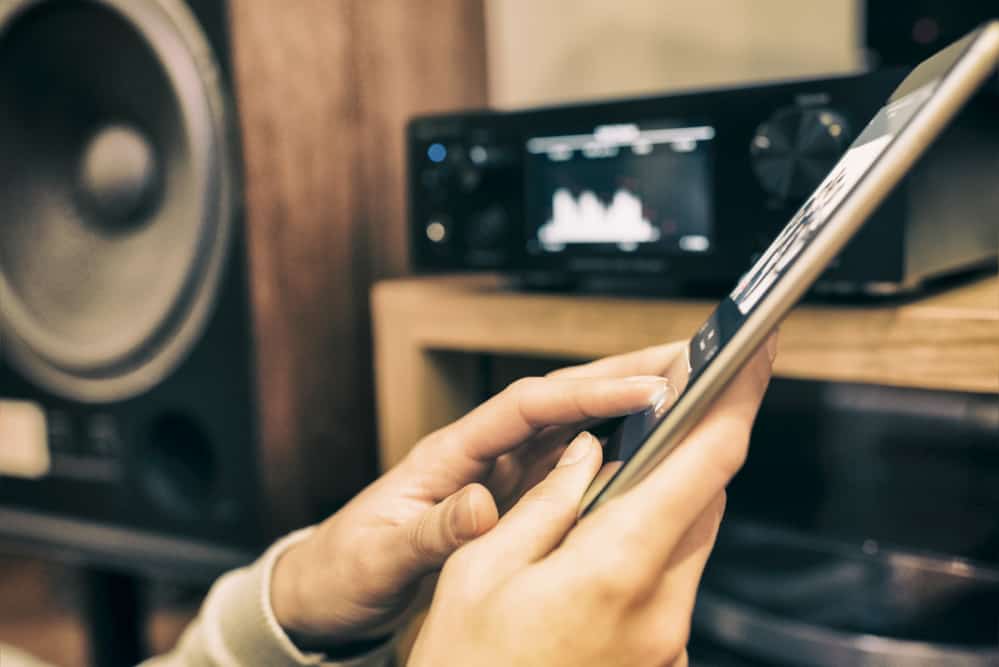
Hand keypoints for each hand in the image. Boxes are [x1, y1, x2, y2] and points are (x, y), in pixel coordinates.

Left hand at [271, 343, 687, 644]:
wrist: (329, 591)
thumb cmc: (347, 567)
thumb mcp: (382, 555)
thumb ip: (433, 530)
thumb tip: (481, 506)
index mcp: (448, 453)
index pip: (527, 407)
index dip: (586, 393)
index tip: (643, 388)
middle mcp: (479, 453)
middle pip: (557, 401)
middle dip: (618, 375)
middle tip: (683, 360)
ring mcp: (496, 475)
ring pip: (570, 428)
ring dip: (620, 405)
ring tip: (679, 390)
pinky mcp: (507, 500)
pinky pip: (566, 468)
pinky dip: (607, 455)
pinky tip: (642, 454)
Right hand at [408, 335, 775, 666]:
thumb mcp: (480, 574)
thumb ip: (545, 503)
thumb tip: (588, 453)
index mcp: (615, 570)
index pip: (704, 462)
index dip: (739, 398)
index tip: (759, 350)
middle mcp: (662, 609)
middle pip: (704, 499)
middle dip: (693, 444)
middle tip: (669, 401)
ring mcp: (666, 642)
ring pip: (690, 539)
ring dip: (668, 496)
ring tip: (625, 467)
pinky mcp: (661, 661)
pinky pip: (673, 581)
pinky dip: (650, 546)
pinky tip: (603, 542)